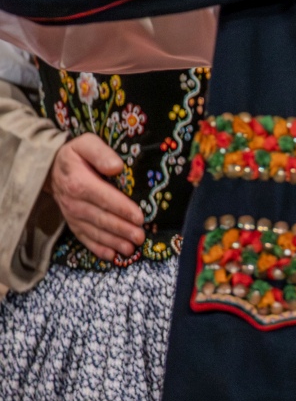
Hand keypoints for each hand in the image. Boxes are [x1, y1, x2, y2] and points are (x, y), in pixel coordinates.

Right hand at [49, 134, 141, 259]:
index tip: (139, 217)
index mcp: (78, 182)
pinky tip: (111, 256)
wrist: (49, 168)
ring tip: (131, 249)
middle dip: (121, 229)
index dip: (122, 208)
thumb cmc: (76, 155)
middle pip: (101, 218)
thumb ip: (100, 152)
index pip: (103, 197)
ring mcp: (71, 214)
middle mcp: (73, 201)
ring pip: (94, 231)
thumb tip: (116, 167)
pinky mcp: (72, 222)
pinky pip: (84, 237)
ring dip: (113, 241)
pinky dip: (97, 248)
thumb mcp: (86, 144)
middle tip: (140, 237)